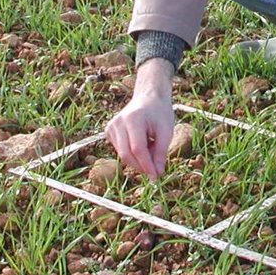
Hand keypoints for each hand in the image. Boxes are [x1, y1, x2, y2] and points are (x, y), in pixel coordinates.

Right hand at [104, 58, 174, 178]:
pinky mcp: (108, 131)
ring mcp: (111, 126)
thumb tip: (157, 174)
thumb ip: (161, 152)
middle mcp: (118, 122)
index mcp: (133, 119)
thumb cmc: (160, 112)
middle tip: (156, 169)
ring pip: (123, 155)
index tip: (156, 177)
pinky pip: (120, 150)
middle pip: (127, 154)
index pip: (137, 149)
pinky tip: (142, 142)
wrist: (149, 97)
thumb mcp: (166, 131)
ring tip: (152, 146)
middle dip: (142, 166)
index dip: (146, 165)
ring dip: (139, 159)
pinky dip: (133, 153)